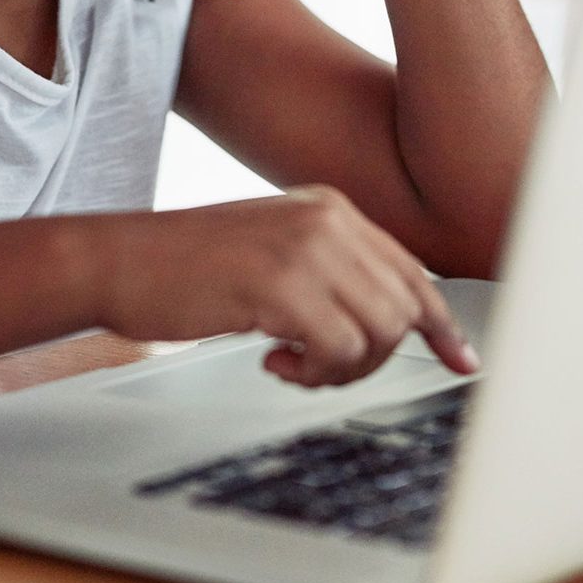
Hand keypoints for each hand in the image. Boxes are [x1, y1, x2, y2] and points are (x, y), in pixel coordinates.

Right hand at [98, 185, 478, 386]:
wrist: (119, 260)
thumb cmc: (190, 265)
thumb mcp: (275, 249)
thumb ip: (331, 270)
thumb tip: (392, 323)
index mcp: (330, 208)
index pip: (411, 271)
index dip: (442, 323)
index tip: (463, 360)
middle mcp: (327, 220)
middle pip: (403, 309)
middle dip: (375, 357)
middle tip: (322, 367)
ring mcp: (304, 248)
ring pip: (379, 334)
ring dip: (342, 369)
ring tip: (293, 364)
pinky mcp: (279, 285)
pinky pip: (338, 350)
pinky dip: (313, 374)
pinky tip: (272, 361)